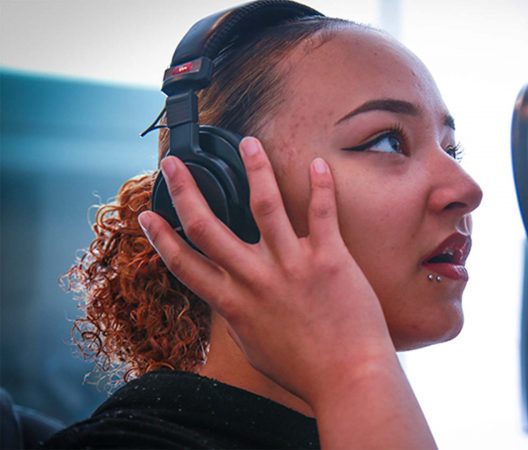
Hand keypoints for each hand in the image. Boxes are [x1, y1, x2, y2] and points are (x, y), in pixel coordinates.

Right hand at [137, 137, 394, 404]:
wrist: (348, 380)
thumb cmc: (305, 370)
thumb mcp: (255, 348)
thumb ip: (238, 318)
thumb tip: (227, 300)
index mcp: (233, 304)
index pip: (184, 264)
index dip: (161, 238)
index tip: (147, 216)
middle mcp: (255, 280)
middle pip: (207, 226)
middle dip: (185, 190)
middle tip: (173, 164)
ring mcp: (292, 266)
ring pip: (265, 205)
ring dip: (255, 169)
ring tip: (248, 143)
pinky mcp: (329, 259)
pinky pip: (322, 212)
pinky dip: (321, 185)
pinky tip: (318, 162)